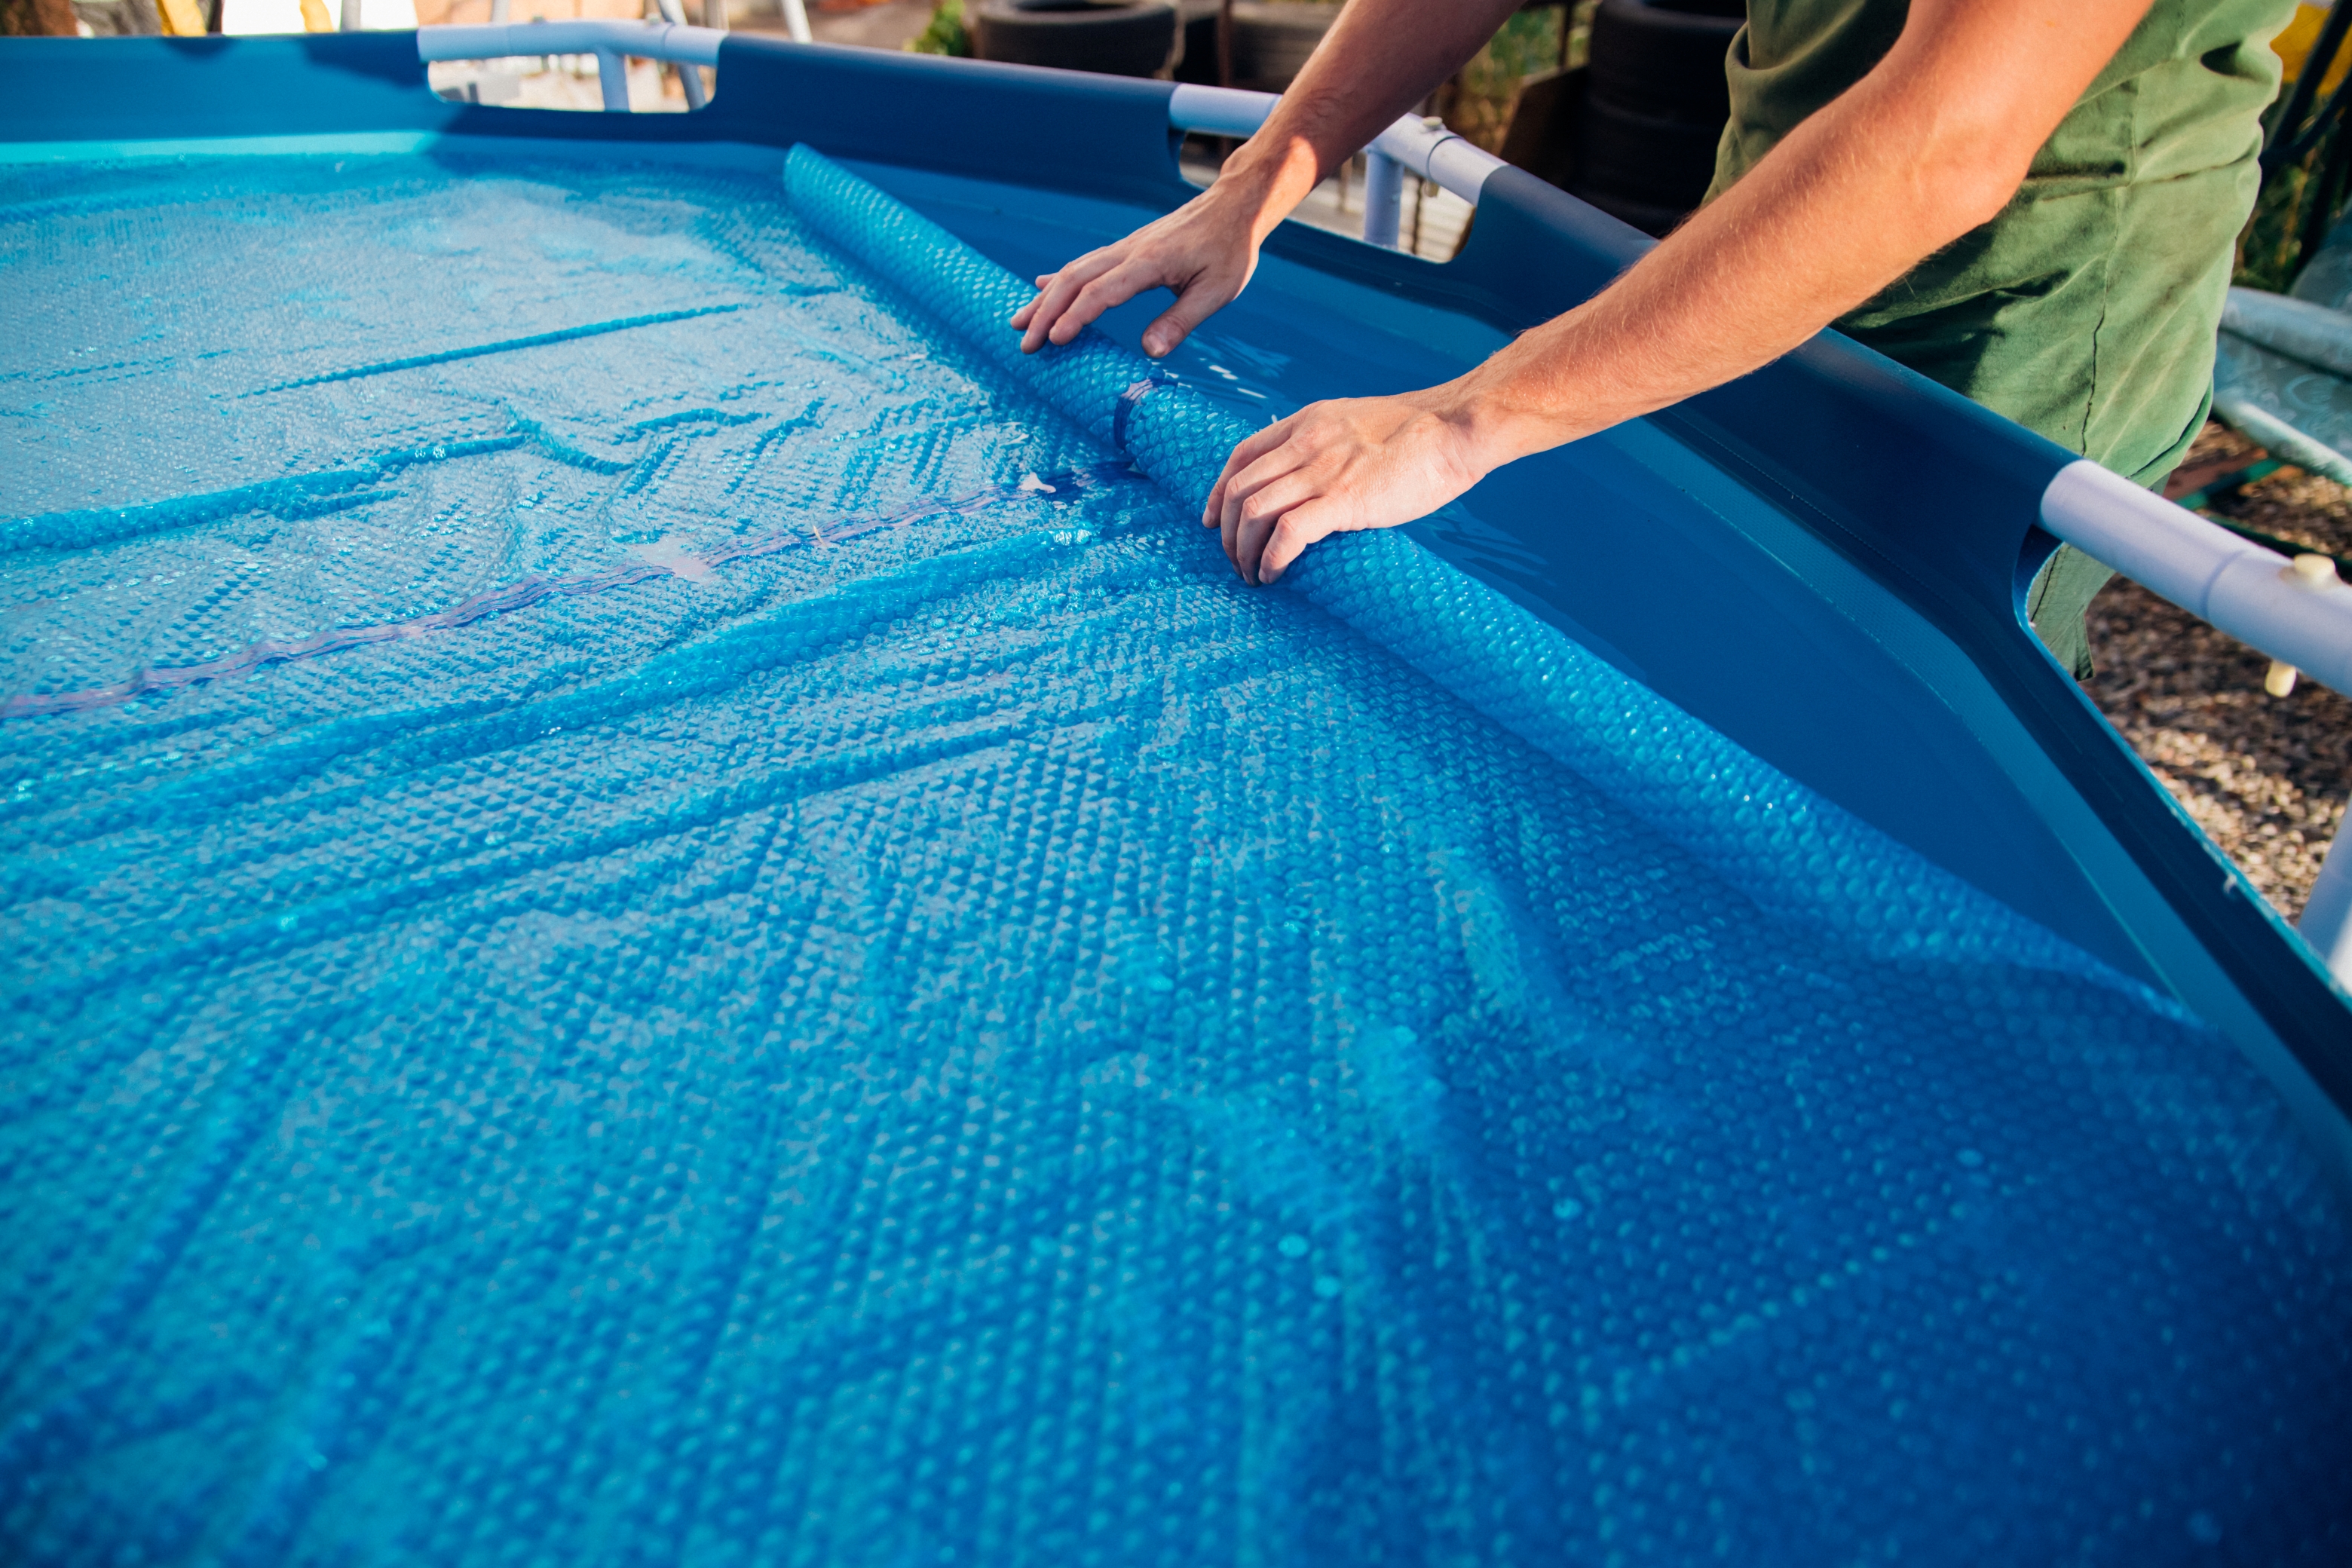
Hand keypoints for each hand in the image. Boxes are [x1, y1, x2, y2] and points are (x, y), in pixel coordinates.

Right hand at [1010, 176, 1273, 358]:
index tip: (1055, 340)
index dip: (1077, 317)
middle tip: (1025, 343)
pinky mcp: (1126, 249)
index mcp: (1150, 262)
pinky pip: (1085, 264)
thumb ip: (1180, 321)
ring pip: (1073, 271)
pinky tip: (1041, 288)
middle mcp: (1129, 251)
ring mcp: (1124, 248)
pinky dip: (1059, 279)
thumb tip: (1149, 353)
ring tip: (1019, 322)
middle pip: (1075, 280)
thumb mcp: (1216, 291)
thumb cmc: (1229, 250)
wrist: (1233, 207)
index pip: (1103, 291)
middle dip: (1046, 313)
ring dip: (1045, 298)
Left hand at [1205, 388, 1492, 584]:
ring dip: (1243, 551)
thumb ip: (1331, 444)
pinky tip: (1274, 575)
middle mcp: (1306, 443)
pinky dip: (1271, 559)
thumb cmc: (1421, 434)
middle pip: (1238, 488)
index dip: (1217, 491)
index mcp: (1308, 422)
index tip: (1213, 520)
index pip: (1241, 455)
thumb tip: (1318, 480)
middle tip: (1235, 561)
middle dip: (1227, 531)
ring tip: (1251, 576)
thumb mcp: (1360, 424)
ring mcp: (1322, 471)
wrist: (1456, 428)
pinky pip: (1287, 534)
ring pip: (1253, 512)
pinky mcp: (1343, 500)